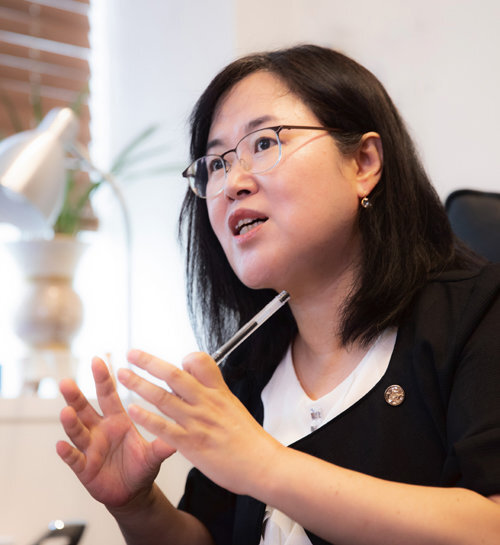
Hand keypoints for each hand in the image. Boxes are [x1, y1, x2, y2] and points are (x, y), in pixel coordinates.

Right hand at [57, 356, 174, 507]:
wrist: (133, 493)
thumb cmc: (142, 467)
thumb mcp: (155, 453)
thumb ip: (165, 442)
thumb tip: (184, 427)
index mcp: (118, 420)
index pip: (108, 395)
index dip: (103, 378)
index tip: (97, 360)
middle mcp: (100, 430)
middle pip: (85, 409)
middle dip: (76, 396)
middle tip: (67, 382)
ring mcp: (90, 448)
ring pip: (77, 431)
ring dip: (70, 422)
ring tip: (66, 411)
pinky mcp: (84, 467)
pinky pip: (74, 459)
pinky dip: (67, 453)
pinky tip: (61, 445)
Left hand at [119, 349, 282, 496]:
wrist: (263, 464)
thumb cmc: (250, 440)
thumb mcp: (235, 407)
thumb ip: (215, 395)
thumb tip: (198, 387)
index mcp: (219, 392)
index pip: (200, 363)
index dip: (185, 358)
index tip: (175, 360)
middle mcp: (207, 402)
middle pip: (174, 375)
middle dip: (149, 362)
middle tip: (132, 354)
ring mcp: (197, 422)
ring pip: (163, 397)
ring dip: (139, 385)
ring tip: (123, 376)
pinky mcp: (191, 443)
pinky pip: (163, 427)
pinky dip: (146, 417)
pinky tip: (133, 410)